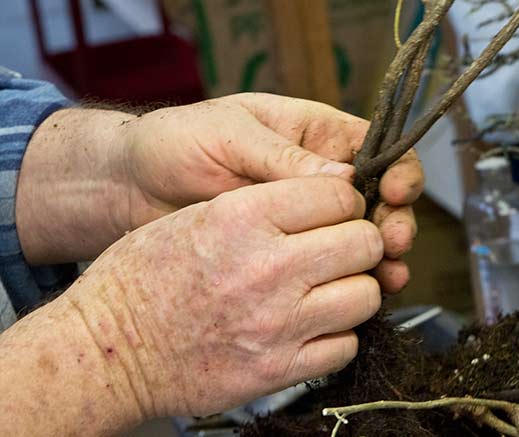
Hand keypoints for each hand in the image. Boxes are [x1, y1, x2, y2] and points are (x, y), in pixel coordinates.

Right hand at [57, 177, 382, 420]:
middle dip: (360, 241)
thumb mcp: (196, 215)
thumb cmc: (143, 276)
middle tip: (342, 248)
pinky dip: (339, 334)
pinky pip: (347, 344)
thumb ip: (265, 204)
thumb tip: (327, 199)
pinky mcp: (279, 369)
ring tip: (330, 288)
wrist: (108, 350)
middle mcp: (268, 267)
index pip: (338, 193)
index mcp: (244, 217)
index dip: (344, 200)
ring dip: (355, 289)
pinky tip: (314, 325)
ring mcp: (278, 323)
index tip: (337, 210)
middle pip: (364, 242)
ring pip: (366, 295)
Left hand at [121, 93, 422, 292]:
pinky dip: (350, 281)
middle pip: (381, 198)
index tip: (395, 193)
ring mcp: (305, 221)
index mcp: (314, 137)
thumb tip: (348, 181)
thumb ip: (284, 159)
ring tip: (390, 277)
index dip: (398, 170)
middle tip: (394, 243)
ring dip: (382, 257)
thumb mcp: (229, 136)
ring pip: (362, 238)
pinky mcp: (289, 255)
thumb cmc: (176, 143)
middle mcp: (319, 178)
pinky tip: (362, 295)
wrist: (128, 189)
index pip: (376, 148)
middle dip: (395, 220)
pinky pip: (330, 269)